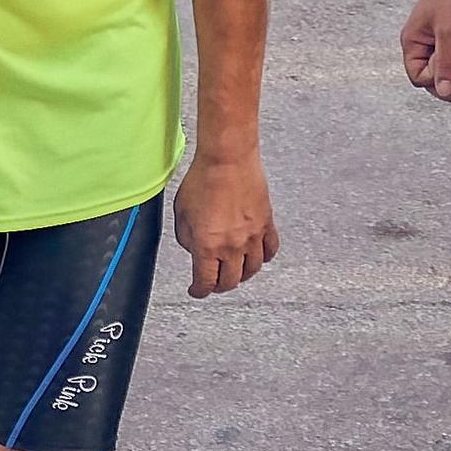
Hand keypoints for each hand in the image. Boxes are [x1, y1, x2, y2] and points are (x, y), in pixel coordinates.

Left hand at [172, 153, 278, 298]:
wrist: (227, 159)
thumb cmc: (202, 179)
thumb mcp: (181, 212)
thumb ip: (185, 237)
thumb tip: (193, 248)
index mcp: (208, 246)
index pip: (206, 282)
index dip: (199, 291)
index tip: (196, 291)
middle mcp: (232, 247)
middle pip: (230, 281)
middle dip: (219, 286)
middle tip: (213, 283)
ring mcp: (253, 237)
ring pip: (252, 270)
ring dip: (242, 275)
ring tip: (234, 272)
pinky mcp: (266, 224)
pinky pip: (270, 250)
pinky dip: (264, 258)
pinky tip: (257, 256)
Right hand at [400, 0, 450, 102]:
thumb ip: (447, 63)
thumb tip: (444, 91)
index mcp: (413, 43)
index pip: (420, 78)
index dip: (439, 82)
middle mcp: (421, 45)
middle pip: (430, 79)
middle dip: (450, 85)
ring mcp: (436, 41)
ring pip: (443, 72)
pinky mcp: (450, 38)